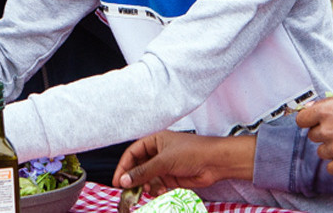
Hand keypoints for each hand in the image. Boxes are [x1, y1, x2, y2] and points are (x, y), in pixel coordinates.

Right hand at [115, 131, 254, 194]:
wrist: (215, 163)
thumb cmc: (191, 152)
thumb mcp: (164, 161)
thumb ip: (143, 171)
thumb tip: (123, 180)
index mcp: (155, 141)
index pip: (132, 153)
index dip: (124, 166)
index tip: (117, 180)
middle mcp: (158, 152)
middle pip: (138, 166)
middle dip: (134, 178)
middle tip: (129, 190)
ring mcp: (165, 165)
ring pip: (147, 178)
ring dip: (147, 185)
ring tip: (149, 190)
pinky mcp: (172, 177)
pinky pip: (157, 184)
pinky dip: (157, 189)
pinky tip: (162, 191)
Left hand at [294, 93, 332, 176]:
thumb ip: (326, 103)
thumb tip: (308, 108)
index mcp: (324, 111)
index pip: (301, 120)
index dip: (309, 121)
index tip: (317, 122)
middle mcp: (326, 130)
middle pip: (313, 136)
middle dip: (324, 134)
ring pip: (322, 152)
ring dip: (332, 149)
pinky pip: (331, 168)